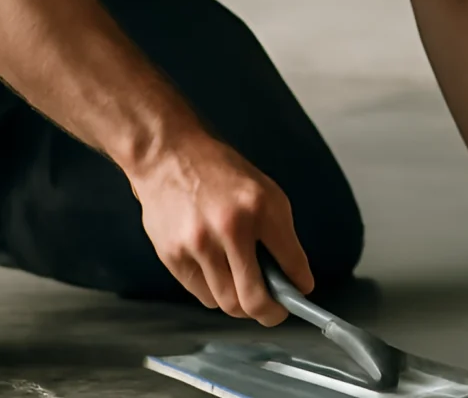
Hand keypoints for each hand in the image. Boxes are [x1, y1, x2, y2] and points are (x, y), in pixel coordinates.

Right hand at [126, 135, 313, 326]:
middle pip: (255, 300)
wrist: (167, 154)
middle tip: (275, 311)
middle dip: (271, 313)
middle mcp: (230, 228)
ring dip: (241, 304)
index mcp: (260, 208)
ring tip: (244, 288)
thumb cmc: (218, 171)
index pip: (291, 264)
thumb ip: (278, 233)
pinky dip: (216, 292)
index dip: (300, 286)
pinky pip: (203, 295)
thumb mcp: (262, 191)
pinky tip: (217, 272)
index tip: (300, 292)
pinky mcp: (173, 255)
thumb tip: (291, 278)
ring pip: (227, 304)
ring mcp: (198, 245)